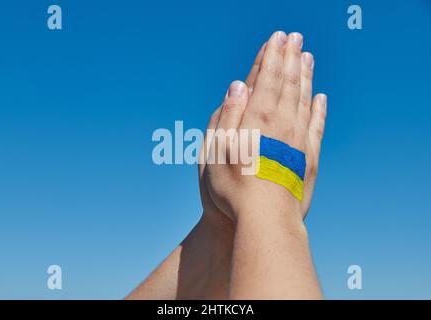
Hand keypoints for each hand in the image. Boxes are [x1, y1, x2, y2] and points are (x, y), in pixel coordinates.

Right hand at [203, 31, 326, 222]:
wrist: (265, 219)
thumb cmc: (232, 187)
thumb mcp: (216, 149)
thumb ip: (228, 114)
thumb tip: (238, 85)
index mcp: (257, 118)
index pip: (266, 78)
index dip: (271, 56)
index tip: (277, 38)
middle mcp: (281, 123)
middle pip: (288, 82)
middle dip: (290, 57)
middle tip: (295, 37)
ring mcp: (298, 139)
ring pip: (304, 99)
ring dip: (306, 76)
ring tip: (308, 57)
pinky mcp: (309, 156)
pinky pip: (316, 125)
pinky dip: (319, 109)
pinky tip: (321, 98)